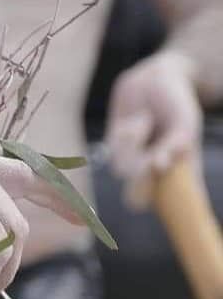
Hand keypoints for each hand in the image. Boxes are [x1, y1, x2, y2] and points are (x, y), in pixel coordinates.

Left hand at [105, 49, 202, 208]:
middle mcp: (154, 175)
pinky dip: (129, 133)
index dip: (172, 220)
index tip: (169, 217)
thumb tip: (160, 166)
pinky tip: (138, 120)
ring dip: (135, 144)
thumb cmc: (177, 102)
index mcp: (178, 176)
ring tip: (147, 121)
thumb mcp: (184, 122)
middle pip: (137, 198)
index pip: (175, 209)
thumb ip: (174, 146)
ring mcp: (132, 162)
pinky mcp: (114, 147)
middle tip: (155, 160)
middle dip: (141, 182)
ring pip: (124, 169)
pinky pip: (116, 148)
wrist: (157, 78)